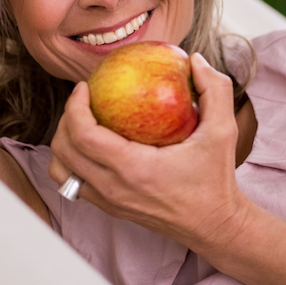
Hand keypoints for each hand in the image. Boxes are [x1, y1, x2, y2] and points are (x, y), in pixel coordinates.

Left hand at [48, 53, 250, 248]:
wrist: (214, 224)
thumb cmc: (216, 179)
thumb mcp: (223, 130)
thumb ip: (214, 89)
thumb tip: (195, 59)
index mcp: (134, 169)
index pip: (83, 135)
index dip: (75, 107)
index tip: (85, 87)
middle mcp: (114, 188)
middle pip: (64, 150)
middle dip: (65, 119)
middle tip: (83, 99)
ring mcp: (108, 202)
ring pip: (62, 171)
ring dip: (64, 143)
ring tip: (82, 122)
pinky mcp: (109, 208)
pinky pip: (74, 182)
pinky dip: (73, 161)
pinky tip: (93, 144)